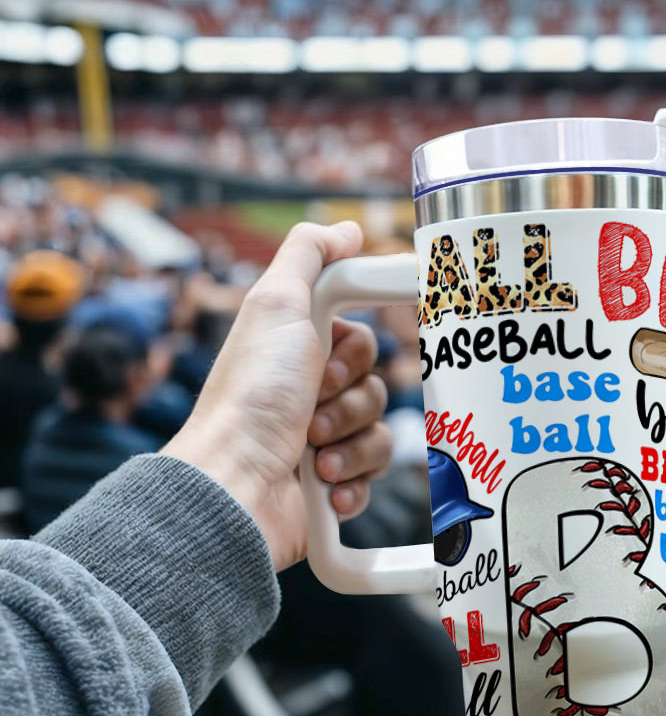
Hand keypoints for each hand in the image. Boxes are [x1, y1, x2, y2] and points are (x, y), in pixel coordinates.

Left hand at [163, 221, 392, 570]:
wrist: (235, 483)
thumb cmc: (250, 396)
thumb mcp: (275, 303)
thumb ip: (309, 254)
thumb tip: (347, 230)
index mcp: (297, 353)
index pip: (362, 343)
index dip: (354, 354)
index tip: (327, 362)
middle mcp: (308, 396)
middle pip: (376, 386)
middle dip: (349, 401)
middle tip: (310, 408)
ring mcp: (322, 443)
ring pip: (380, 432)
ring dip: (351, 442)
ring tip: (314, 454)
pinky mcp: (332, 486)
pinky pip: (374, 476)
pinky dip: (353, 482)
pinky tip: (325, 485)